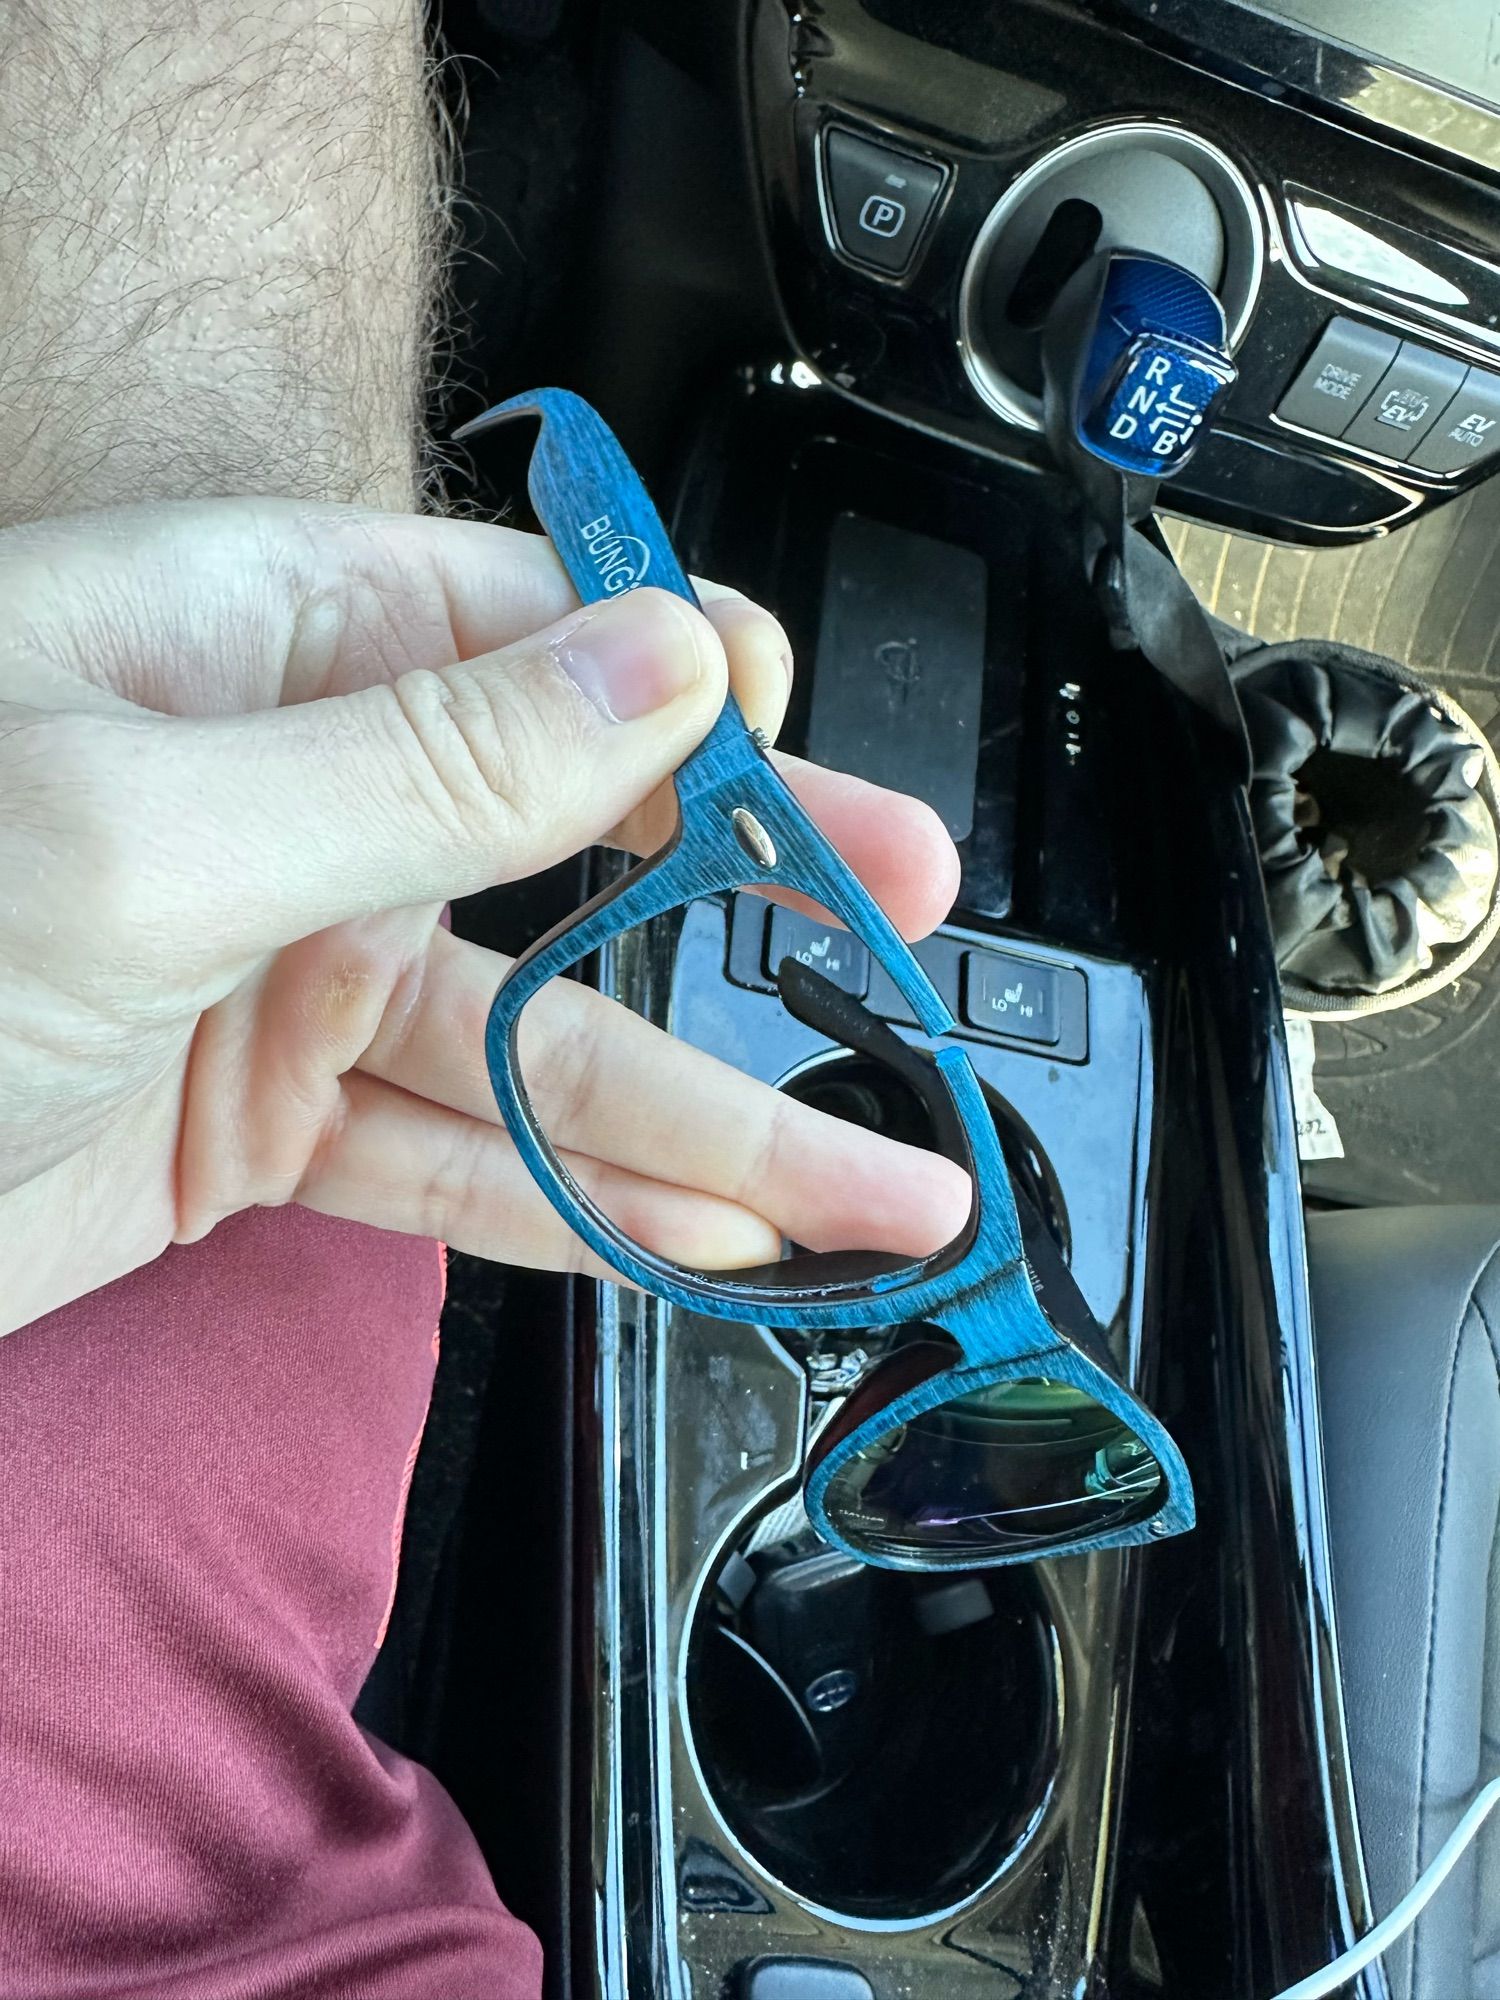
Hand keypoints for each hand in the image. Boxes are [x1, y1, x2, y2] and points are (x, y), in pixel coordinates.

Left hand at [0, 501, 968, 1332]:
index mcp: (247, 642)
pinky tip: (709, 1239)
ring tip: (874, 1185)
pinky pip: (453, 1161)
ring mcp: (273, 967)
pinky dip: (579, 1210)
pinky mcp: (255, 1129)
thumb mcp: (144, 827)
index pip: (522, 616)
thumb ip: (430, 755)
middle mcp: (278, 790)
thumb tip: (666, 659)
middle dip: (747, 897)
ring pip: (539, 1040)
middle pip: (571, 835)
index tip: (801, 745)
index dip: (680, 674)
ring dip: (706, 1119)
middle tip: (906, 922)